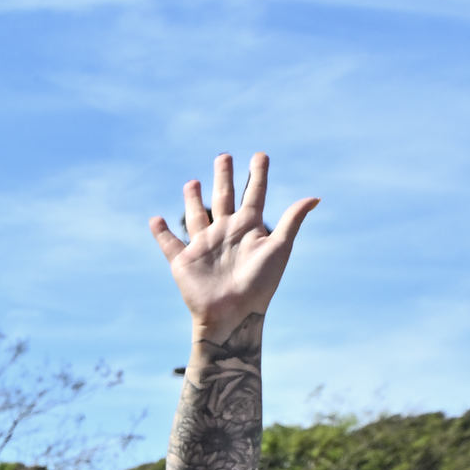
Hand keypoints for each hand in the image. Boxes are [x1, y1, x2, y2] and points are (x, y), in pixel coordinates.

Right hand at [149, 152, 316, 332]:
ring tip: (191, 182)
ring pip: (197, 215)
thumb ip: (292, 220)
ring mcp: (204, 245)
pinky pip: (169, 244)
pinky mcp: (183, 261)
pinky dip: (160, 232)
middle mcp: (226, 232)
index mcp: (248, 227)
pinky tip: (155, 219)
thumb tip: (315, 197)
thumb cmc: (260, 284)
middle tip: (224, 156)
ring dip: (193, 199)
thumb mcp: (279, 248)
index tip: (260, 156)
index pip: (254, 193)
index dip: (258, 174)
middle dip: (223, 176)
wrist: (233, 314)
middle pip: (225, 197)